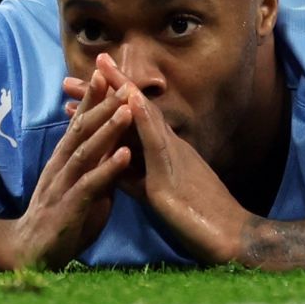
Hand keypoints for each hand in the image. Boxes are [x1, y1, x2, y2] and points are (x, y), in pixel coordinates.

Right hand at [6, 69, 131, 269]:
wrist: (30, 253)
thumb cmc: (61, 220)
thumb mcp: (84, 190)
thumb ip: (98, 169)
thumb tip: (118, 151)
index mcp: (64, 160)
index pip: (79, 124)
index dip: (92, 99)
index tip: (107, 74)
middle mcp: (61, 167)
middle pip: (82, 129)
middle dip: (102, 104)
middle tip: (121, 80)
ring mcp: (63, 186)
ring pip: (86, 151)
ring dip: (108, 129)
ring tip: (127, 110)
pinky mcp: (69, 207)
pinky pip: (90, 184)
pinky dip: (108, 168)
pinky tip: (124, 155)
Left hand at [64, 54, 250, 263]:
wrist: (231, 237)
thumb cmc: (199, 219)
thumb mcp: (160, 194)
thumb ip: (139, 179)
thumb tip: (117, 172)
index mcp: (164, 153)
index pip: (130, 122)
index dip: (106, 104)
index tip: (82, 91)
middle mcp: (168, 146)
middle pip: (132, 111)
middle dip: (105, 90)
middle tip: (73, 75)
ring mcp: (171, 156)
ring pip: (143, 116)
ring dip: (122, 90)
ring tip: (103, 66)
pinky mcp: (170, 175)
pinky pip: (156, 143)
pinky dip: (142, 119)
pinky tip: (130, 100)